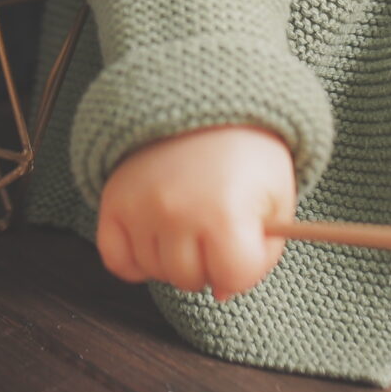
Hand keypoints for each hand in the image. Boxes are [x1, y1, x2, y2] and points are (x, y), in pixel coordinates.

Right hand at [94, 124, 294, 302]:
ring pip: (156, 273)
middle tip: (216, 228)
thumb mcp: (277, 197)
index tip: (248, 238)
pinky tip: (157, 236)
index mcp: (225, 213)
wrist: (203, 99)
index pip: (233, 278)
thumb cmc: (246, 153)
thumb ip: (263, 253)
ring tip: (189, 222)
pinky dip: (135, 259)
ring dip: (174, 259)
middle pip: (192, 280)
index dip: (246, 264)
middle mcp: (177, 213)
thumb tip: (222, 291)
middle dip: (210, 262)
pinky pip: (116, 261)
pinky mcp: (113, 203)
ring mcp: (140, 209)